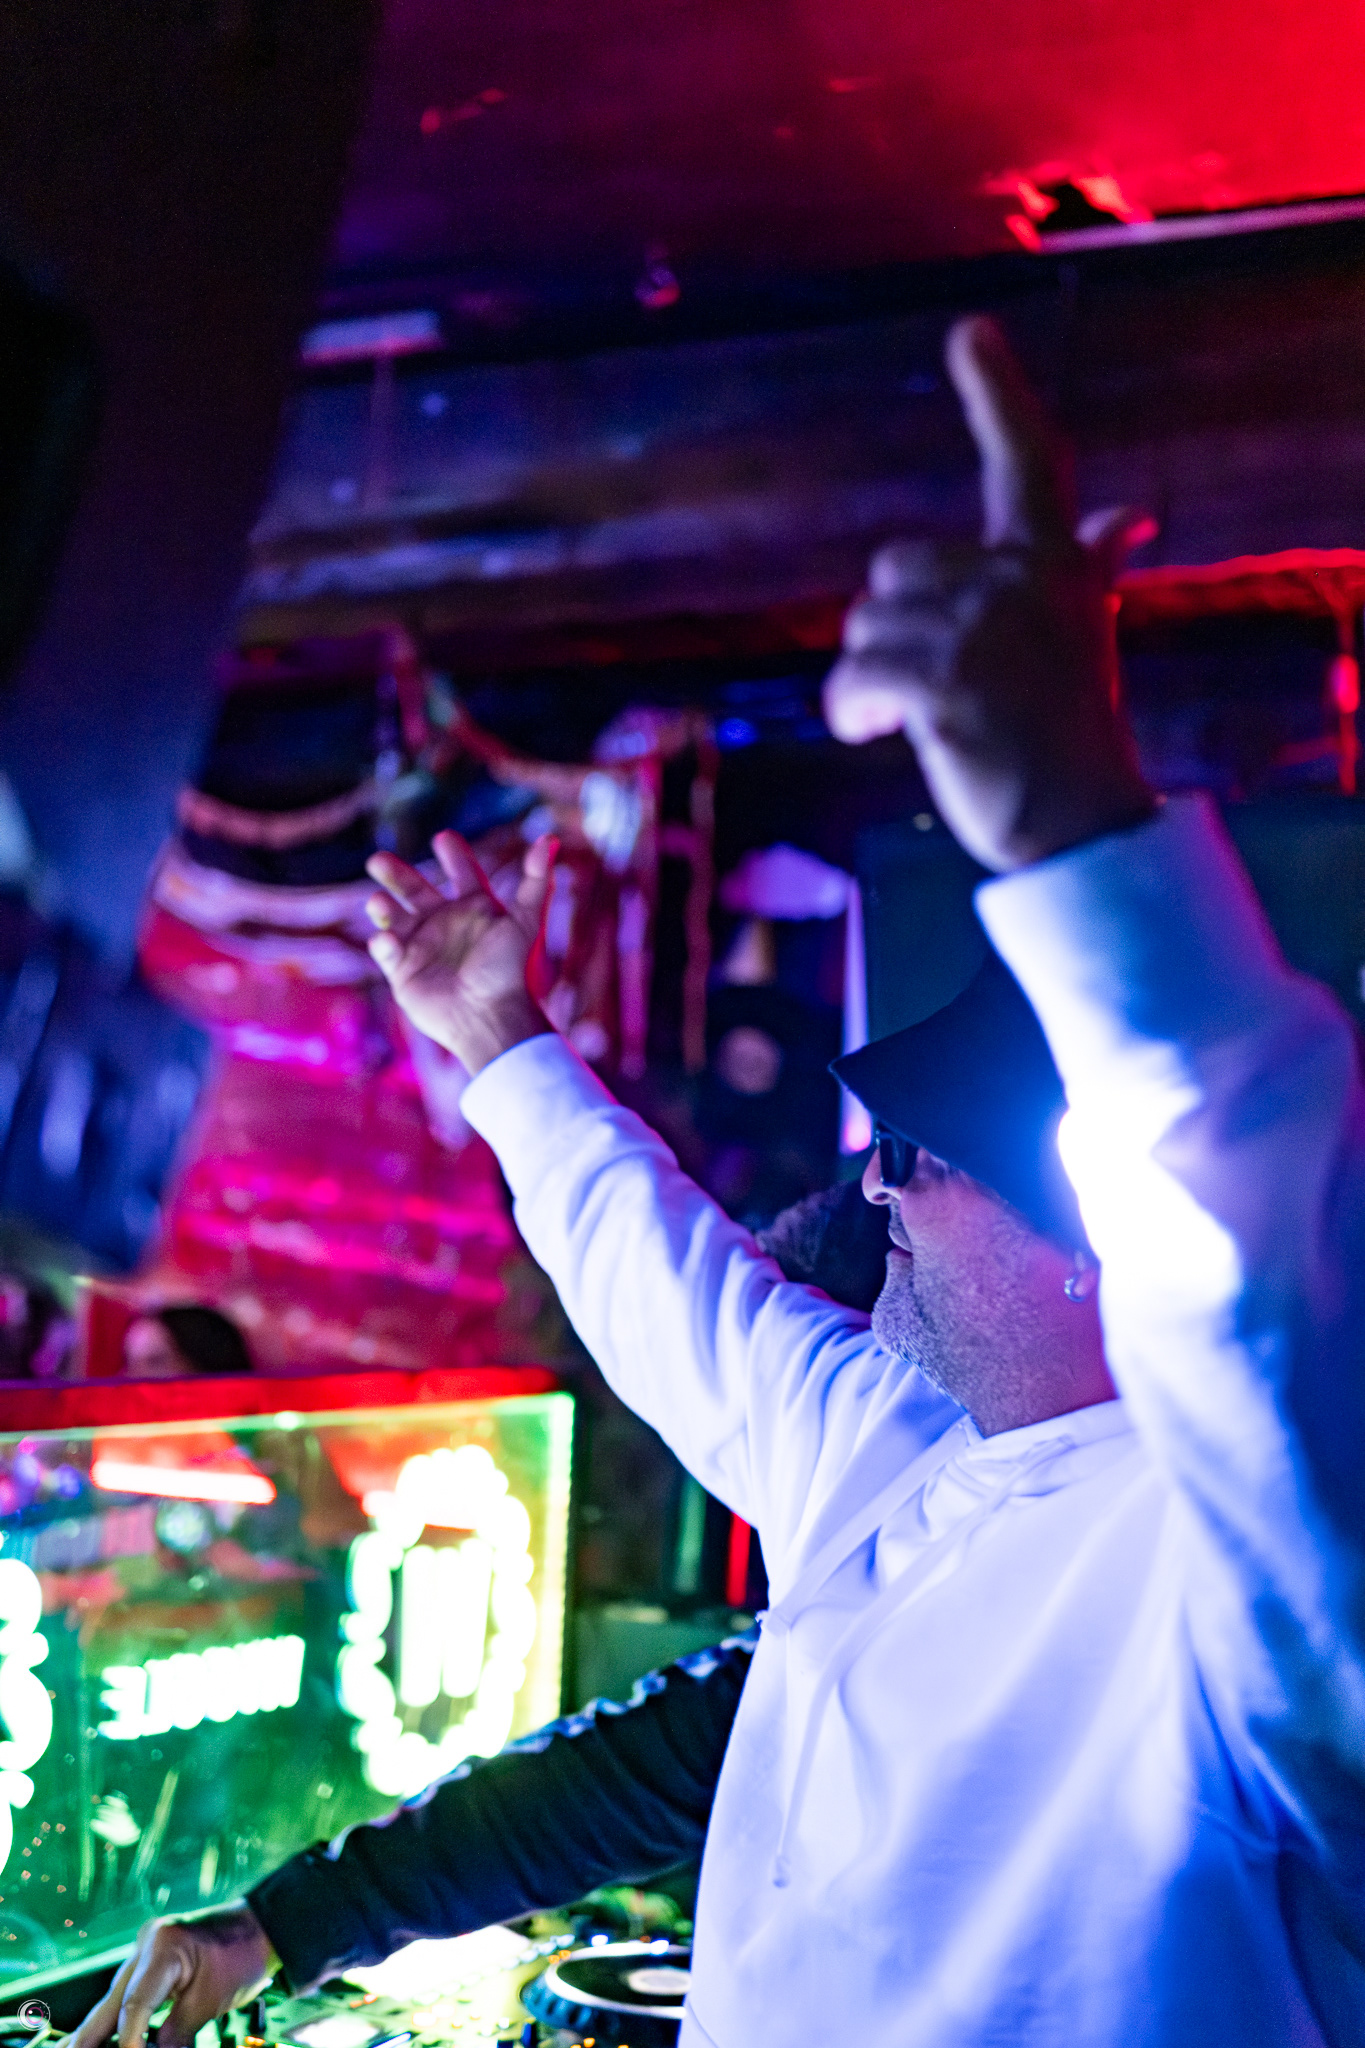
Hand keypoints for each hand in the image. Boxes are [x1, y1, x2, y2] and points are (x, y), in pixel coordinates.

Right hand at [66, 1907, 274, 2047]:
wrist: (265, 1925)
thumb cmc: (244, 1955)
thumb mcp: (210, 2001)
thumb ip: (175, 2033)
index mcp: (161, 1947)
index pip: (133, 2005)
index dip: (129, 2041)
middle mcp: (146, 1945)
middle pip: (111, 2001)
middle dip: (87, 2037)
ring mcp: (147, 1950)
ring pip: (114, 1998)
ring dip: (95, 2030)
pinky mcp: (154, 1959)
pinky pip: (129, 1993)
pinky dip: (117, 2018)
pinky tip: (99, 2039)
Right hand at [366, 830, 553, 1074]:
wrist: (493, 1018)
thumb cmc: (513, 971)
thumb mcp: (527, 920)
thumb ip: (536, 879)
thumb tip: (549, 838)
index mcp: (475, 910)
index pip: (463, 874)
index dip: (455, 855)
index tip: (444, 837)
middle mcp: (446, 924)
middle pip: (415, 889)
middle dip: (396, 874)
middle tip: (377, 859)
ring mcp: (423, 948)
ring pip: (393, 918)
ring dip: (382, 906)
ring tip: (377, 901)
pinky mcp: (405, 973)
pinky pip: (386, 951)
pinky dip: (382, 943)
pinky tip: (386, 939)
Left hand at [823, 316, 1155, 870]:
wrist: (1077, 823)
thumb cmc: (1068, 733)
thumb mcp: (1080, 635)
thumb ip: (1087, 566)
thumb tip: (1128, 518)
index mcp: (1051, 563)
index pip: (1027, 459)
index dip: (997, 392)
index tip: (969, 330)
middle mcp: (1018, 582)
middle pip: (892, 570)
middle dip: (891, 630)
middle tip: (934, 689)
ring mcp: (981, 632)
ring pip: (862, 626)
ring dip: (866, 680)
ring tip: (914, 722)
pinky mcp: (943, 684)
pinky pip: (852, 676)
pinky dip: (847, 710)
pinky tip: (873, 734)